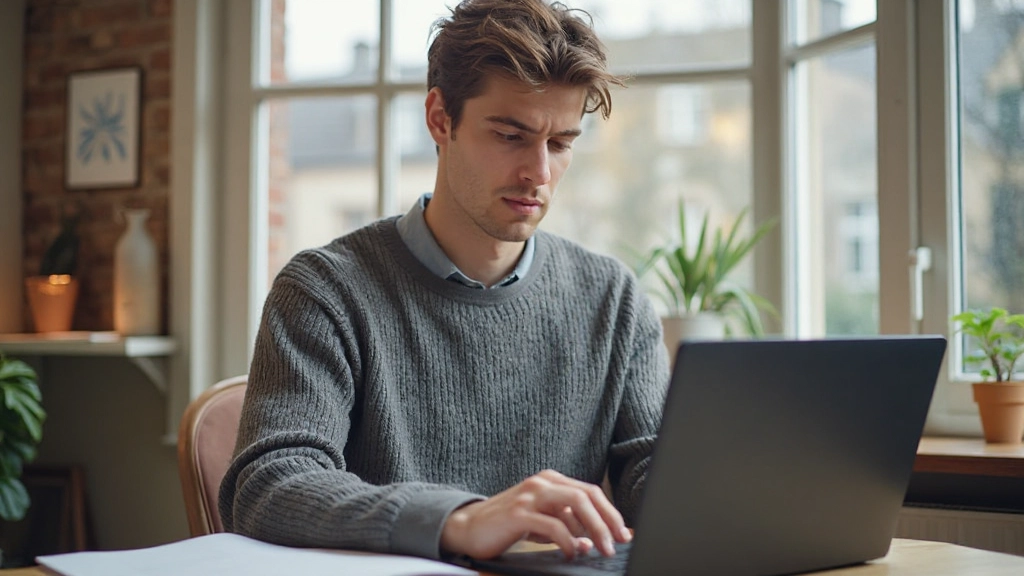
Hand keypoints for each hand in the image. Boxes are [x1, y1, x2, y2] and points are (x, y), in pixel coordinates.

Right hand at [439, 469, 631, 559]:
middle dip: (608, 520)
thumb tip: (592, 541)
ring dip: (594, 529)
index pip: (591, 492)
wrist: (468, 527)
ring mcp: (530, 495)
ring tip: (602, 549)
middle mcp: (542, 482)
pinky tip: (571, 553)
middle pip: (587, 495)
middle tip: (618, 542)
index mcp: (551, 481)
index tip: (624, 533)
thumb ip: (567, 527)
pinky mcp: (518, 512)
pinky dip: (568, 540)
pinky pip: (552, 524)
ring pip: (574, 504)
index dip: (611, 512)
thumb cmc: (508, 524)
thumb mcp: (543, 523)